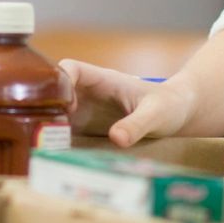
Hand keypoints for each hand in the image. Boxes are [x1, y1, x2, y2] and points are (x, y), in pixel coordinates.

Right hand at [59, 60, 196, 148]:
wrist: (178, 113)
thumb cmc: (168, 106)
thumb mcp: (156, 115)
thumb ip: (136, 125)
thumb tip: (116, 138)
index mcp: (103, 80)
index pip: (70, 69)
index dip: (59, 82)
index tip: (63, 106)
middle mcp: (89, 92)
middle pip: (55, 90)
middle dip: (46, 106)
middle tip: (48, 133)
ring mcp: (86, 109)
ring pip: (56, 110)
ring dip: (48, 125)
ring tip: (47, 147)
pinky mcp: (87, 126)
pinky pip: (65, 129)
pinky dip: (56, 138)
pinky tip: (55, 154)